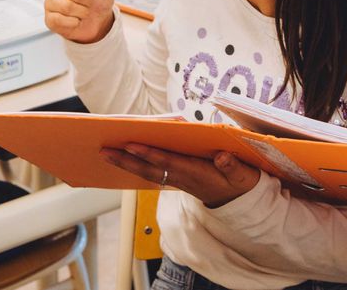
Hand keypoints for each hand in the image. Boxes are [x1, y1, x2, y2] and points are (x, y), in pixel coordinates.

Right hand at [44, 0, 114, 43]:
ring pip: (69, 8)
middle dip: (87, 0)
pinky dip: (75, 22)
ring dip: (82, 12)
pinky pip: (63, 20)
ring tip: (82, 10)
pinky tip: (75, 19)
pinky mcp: (49, 18)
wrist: (98, 20)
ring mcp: (49, 2)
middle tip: (87, 0)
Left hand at [102, 143, 260, 207]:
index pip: (168, 163)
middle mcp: (182, 177)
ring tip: (106, 154)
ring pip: (147, 172)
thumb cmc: (239, 182)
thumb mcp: (242, 174)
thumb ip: (232, 166)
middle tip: (104, 152)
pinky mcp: (176, 178)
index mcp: (196, 174)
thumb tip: (222, 157)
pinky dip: (136, 165)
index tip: (131, 145)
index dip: (149, 154)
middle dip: (126, 161)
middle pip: (149, 170)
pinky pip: (152, 173)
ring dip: (126, 164)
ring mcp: (177, 179)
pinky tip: (124, 158)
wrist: (238, 201)